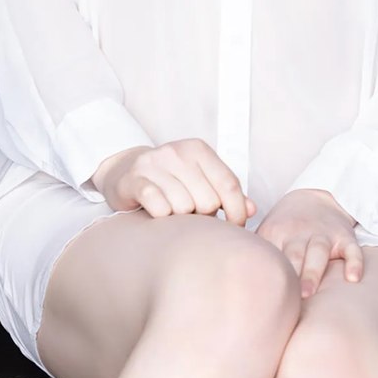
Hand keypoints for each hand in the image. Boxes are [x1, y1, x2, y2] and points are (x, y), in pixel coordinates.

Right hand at [90, 139, 257, 224]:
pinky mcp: (134, 179)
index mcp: (198, 149)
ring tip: (174, 213)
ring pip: (184, 206)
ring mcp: (154, 164)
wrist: (125, 170)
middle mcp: (177, 152)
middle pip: (208, 200)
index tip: (236, 227)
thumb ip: (225, 192)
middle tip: (193, 216)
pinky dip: (162, 216)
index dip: (237, 211)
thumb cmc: (169, 179)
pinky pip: (158, 206)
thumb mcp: (199, 178)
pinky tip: (159, 213)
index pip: (229, 184)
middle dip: (204, 216)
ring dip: (181, 218)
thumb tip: (252, 208)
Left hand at [256, 188, 363, 297]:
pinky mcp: (344, 237)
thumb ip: (249, 253)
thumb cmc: (284, 226)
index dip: (266, 275)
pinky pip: (352, 250)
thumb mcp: (265, 232)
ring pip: (319, 252)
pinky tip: (354, 279)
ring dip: (314, 271)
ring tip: (308, 294)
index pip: (270, 256)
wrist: (315, 196)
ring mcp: (323, 234)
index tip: (257, 298)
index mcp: (276, 233)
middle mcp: (299, 233)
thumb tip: (221, 285)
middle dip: (289, 275)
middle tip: (283, 301)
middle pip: (294, 254)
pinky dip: (354, 263)